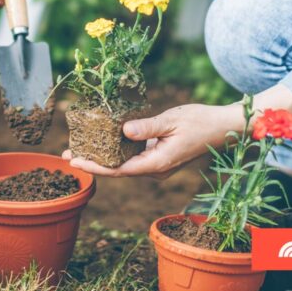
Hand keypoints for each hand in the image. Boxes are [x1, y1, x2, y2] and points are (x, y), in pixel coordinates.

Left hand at [63, 84, 291, 178]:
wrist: (224, 127)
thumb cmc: (200, 122)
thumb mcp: (172, 120)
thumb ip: (147, 127)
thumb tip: (123, 130)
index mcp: (157, 164)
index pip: (118, 170)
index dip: (94, 167)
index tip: (74, 162)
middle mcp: (154, 168)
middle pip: (117, 169)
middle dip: (92, 162)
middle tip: (67, 153)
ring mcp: (157, 164)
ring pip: (124, 163)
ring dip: (102, 156)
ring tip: (78, 147)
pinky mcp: (158, 156)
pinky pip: (133, 156)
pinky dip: (116, 149)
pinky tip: (103, 139)